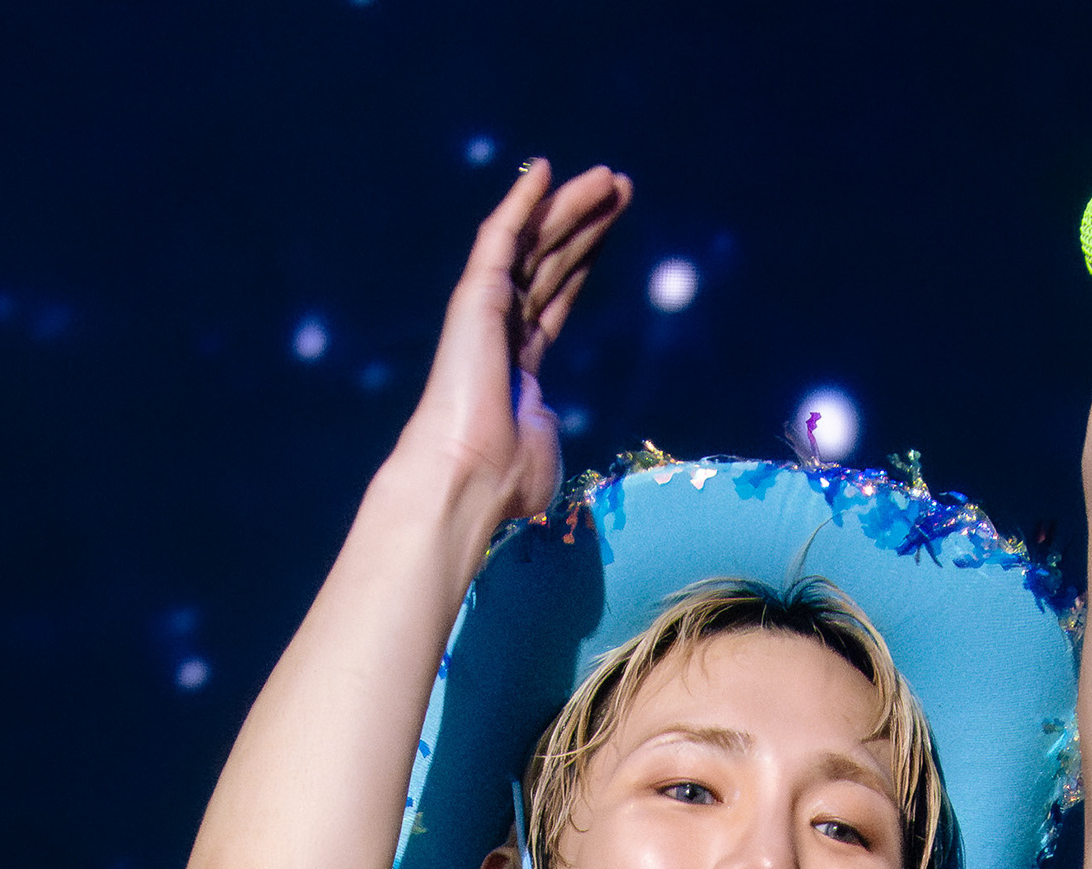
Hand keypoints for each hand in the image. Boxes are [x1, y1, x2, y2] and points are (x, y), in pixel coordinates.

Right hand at [396, 158, 632, 525]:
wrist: (470, 477)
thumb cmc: (507, 477)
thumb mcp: (544, 444)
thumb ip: (546, 422)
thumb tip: (544, 418)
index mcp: (520, 365)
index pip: (556, 296)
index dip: (584, 259)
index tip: (610, 226)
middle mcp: (502, 330)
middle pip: (551, 261)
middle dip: (586, 223)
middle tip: (621, 187)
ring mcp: (487, 311)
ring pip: (534, 243)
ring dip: (570, 205)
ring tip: (611, 178)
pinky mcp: (476, 298)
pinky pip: (502, 237)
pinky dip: (522, 202)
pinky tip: (545, 169)